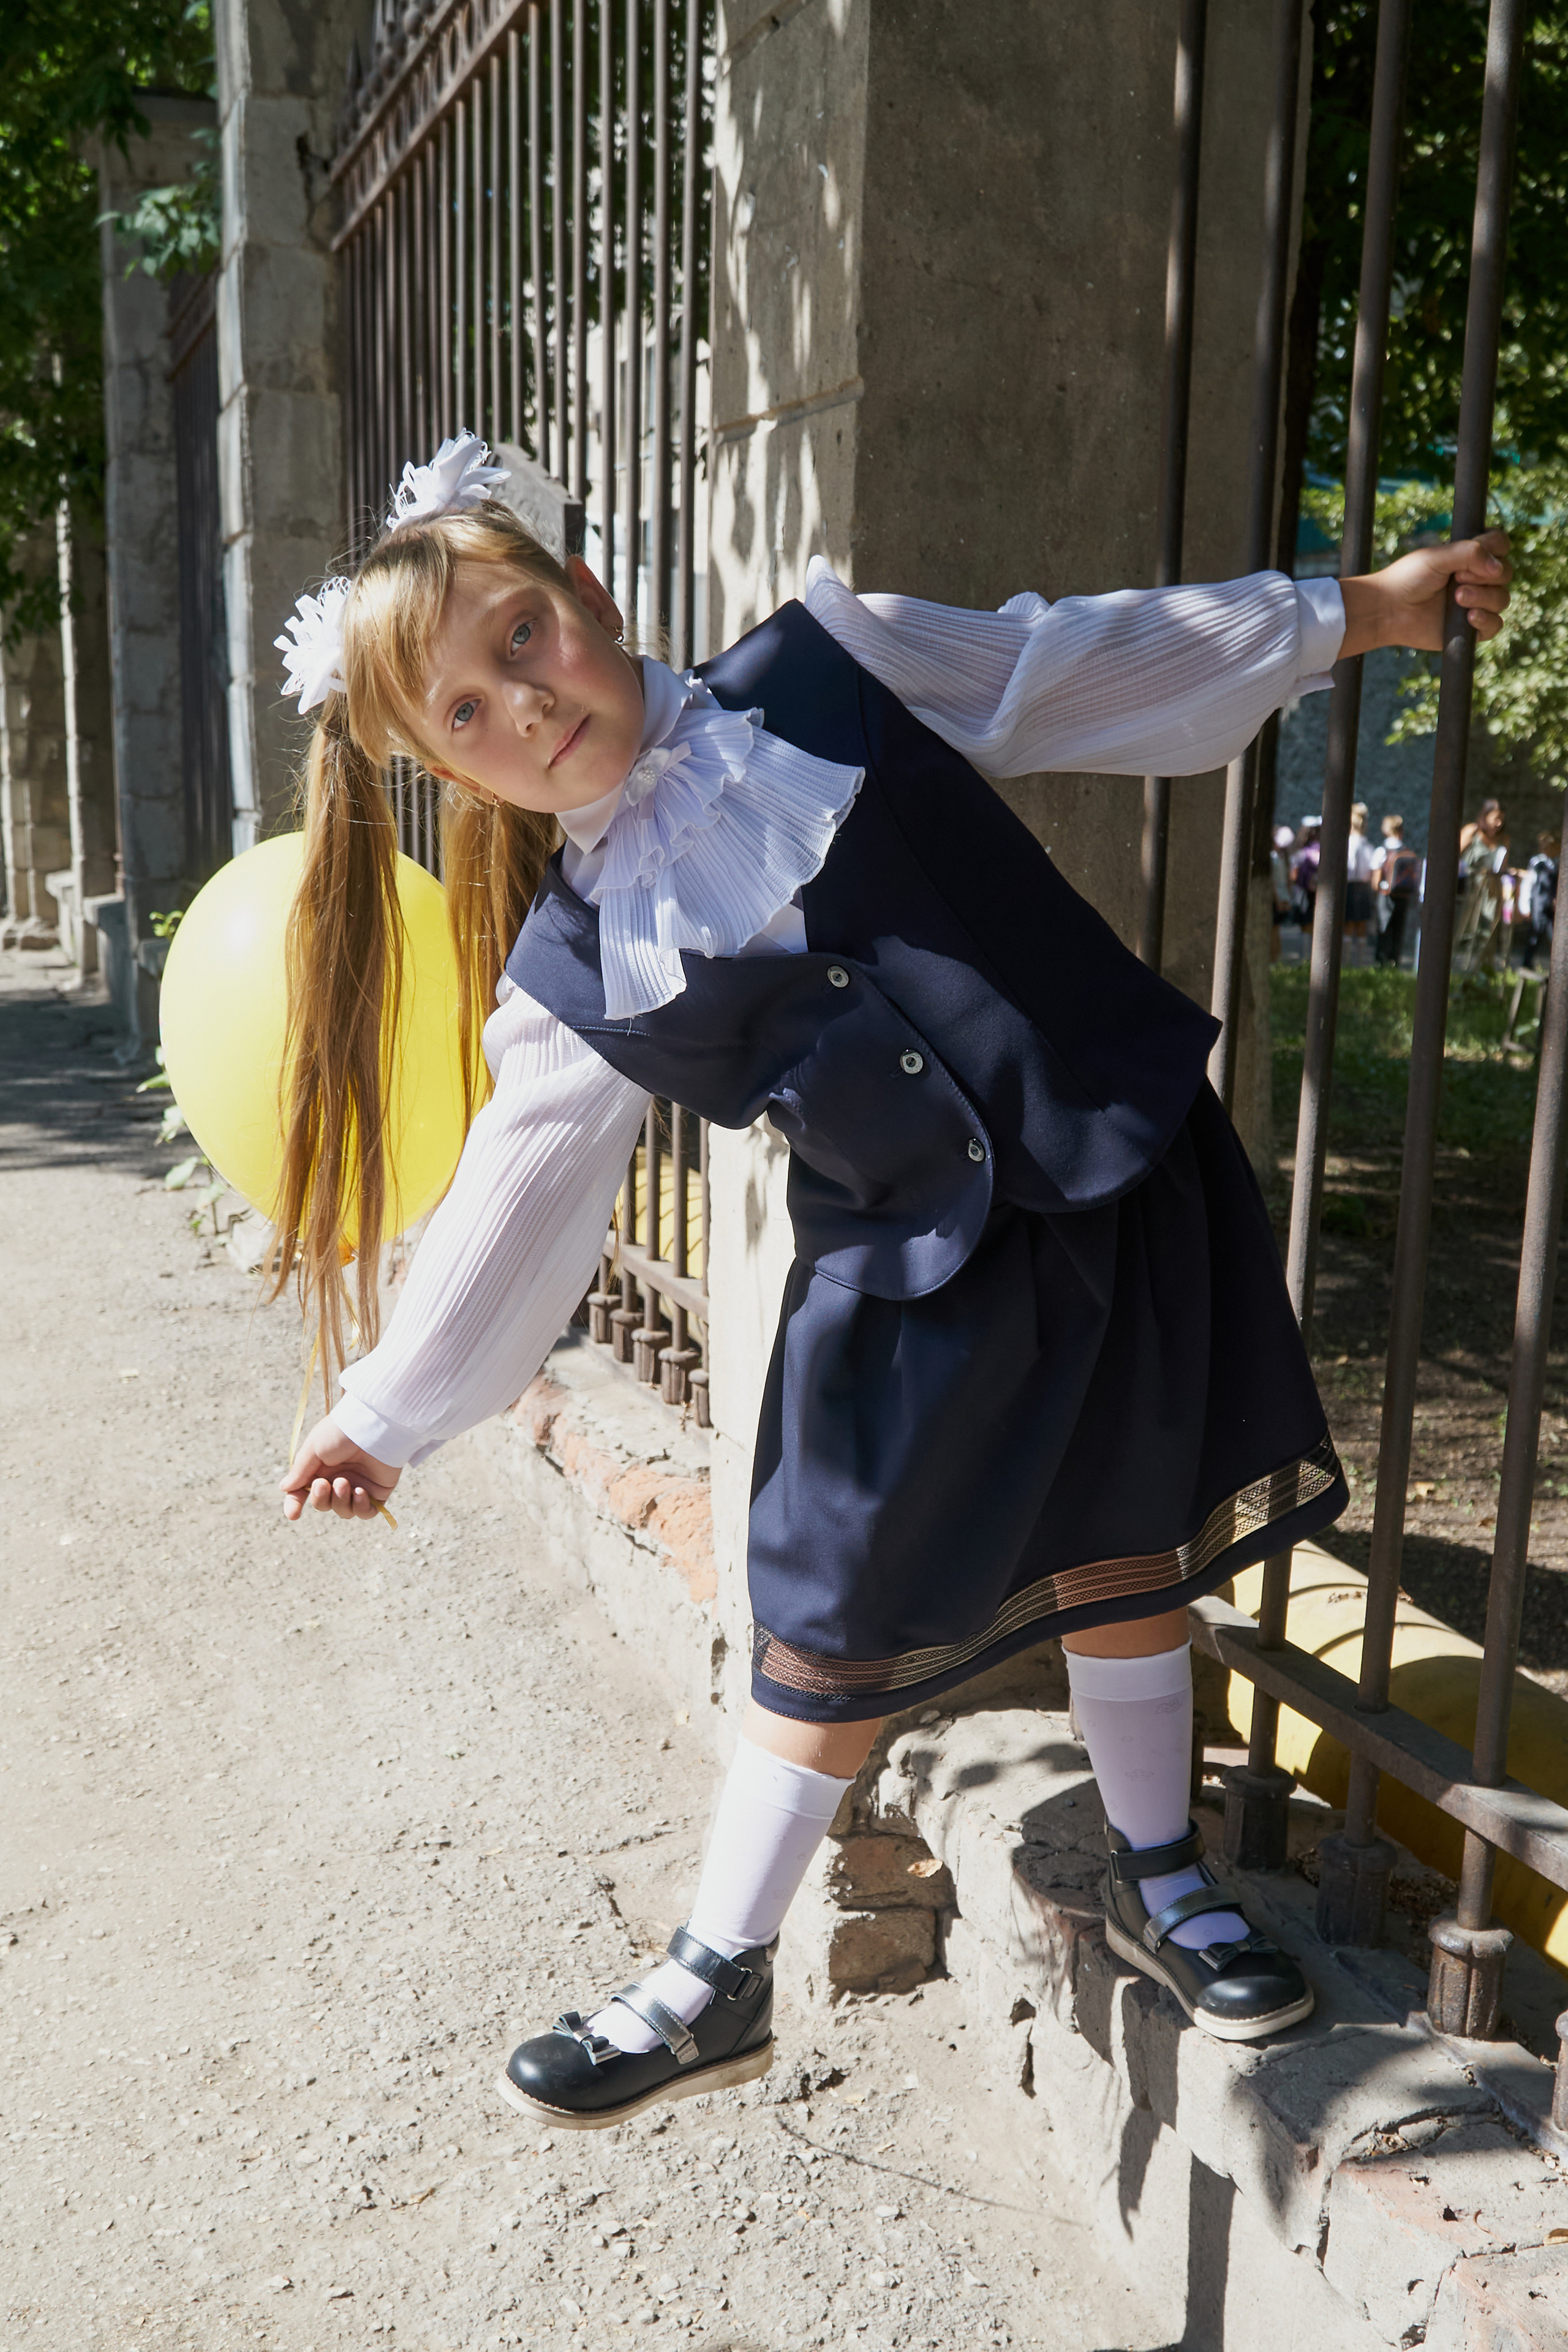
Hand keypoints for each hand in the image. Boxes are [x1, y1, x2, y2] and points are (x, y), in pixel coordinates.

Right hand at [282, 1415, 400, 1522]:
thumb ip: (300, 1471)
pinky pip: (366, 1512)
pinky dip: (360, 1507)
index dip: (296, 1504)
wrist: (374, 1425)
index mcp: (320, 1468)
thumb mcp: (314, 1447)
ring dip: (340, 1501)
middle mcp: (338, 1479)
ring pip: (343, 1511)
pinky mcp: (378, 1491)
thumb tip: (284, 1488)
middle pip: (323, 1504)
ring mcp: (358, 1486)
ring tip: (344, 1483)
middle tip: (324, 1483)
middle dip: (320, 1498)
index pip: (303, 1492)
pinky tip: (360, 1492)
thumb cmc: (341, 1432)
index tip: (293, 1514)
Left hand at [1340, 528, 1511, 658]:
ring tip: (1457, 598)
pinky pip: (1496, 625)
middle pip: (1505, 573)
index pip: (1501, 545)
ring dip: (1483, 597)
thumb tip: (1498, 567)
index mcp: (1470, 557)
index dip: (1497, 549)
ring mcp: (1476, 603)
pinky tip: (1468, 617)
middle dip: (1485, 576)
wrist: (1389, 610)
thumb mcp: (1437, 557)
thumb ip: (1469, 553)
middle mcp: (1477, 578)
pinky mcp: (1471, 628)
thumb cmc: (1408, 578)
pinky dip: (1486, 620)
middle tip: (1457, 579)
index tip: (1475, 554)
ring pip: (1502, 599)